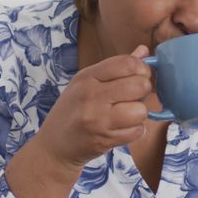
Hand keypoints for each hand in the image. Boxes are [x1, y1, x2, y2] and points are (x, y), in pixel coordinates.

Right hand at [33, 45, 151, 167]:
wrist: (54, 146)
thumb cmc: (72, 111)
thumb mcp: (86, 83)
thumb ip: (116, 68)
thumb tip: (144, 50)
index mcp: (87, 76)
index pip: (127, 63)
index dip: (142, 69)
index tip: (139, 76)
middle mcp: (91, 95)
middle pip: (139, 85)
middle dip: (144, 91)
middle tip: (134, 97)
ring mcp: (98, 119)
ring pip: (141, 110)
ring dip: (139, 114)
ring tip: (127, 115)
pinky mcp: (105, 139)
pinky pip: (137, 131)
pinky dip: (135, 130)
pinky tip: (122, 129)